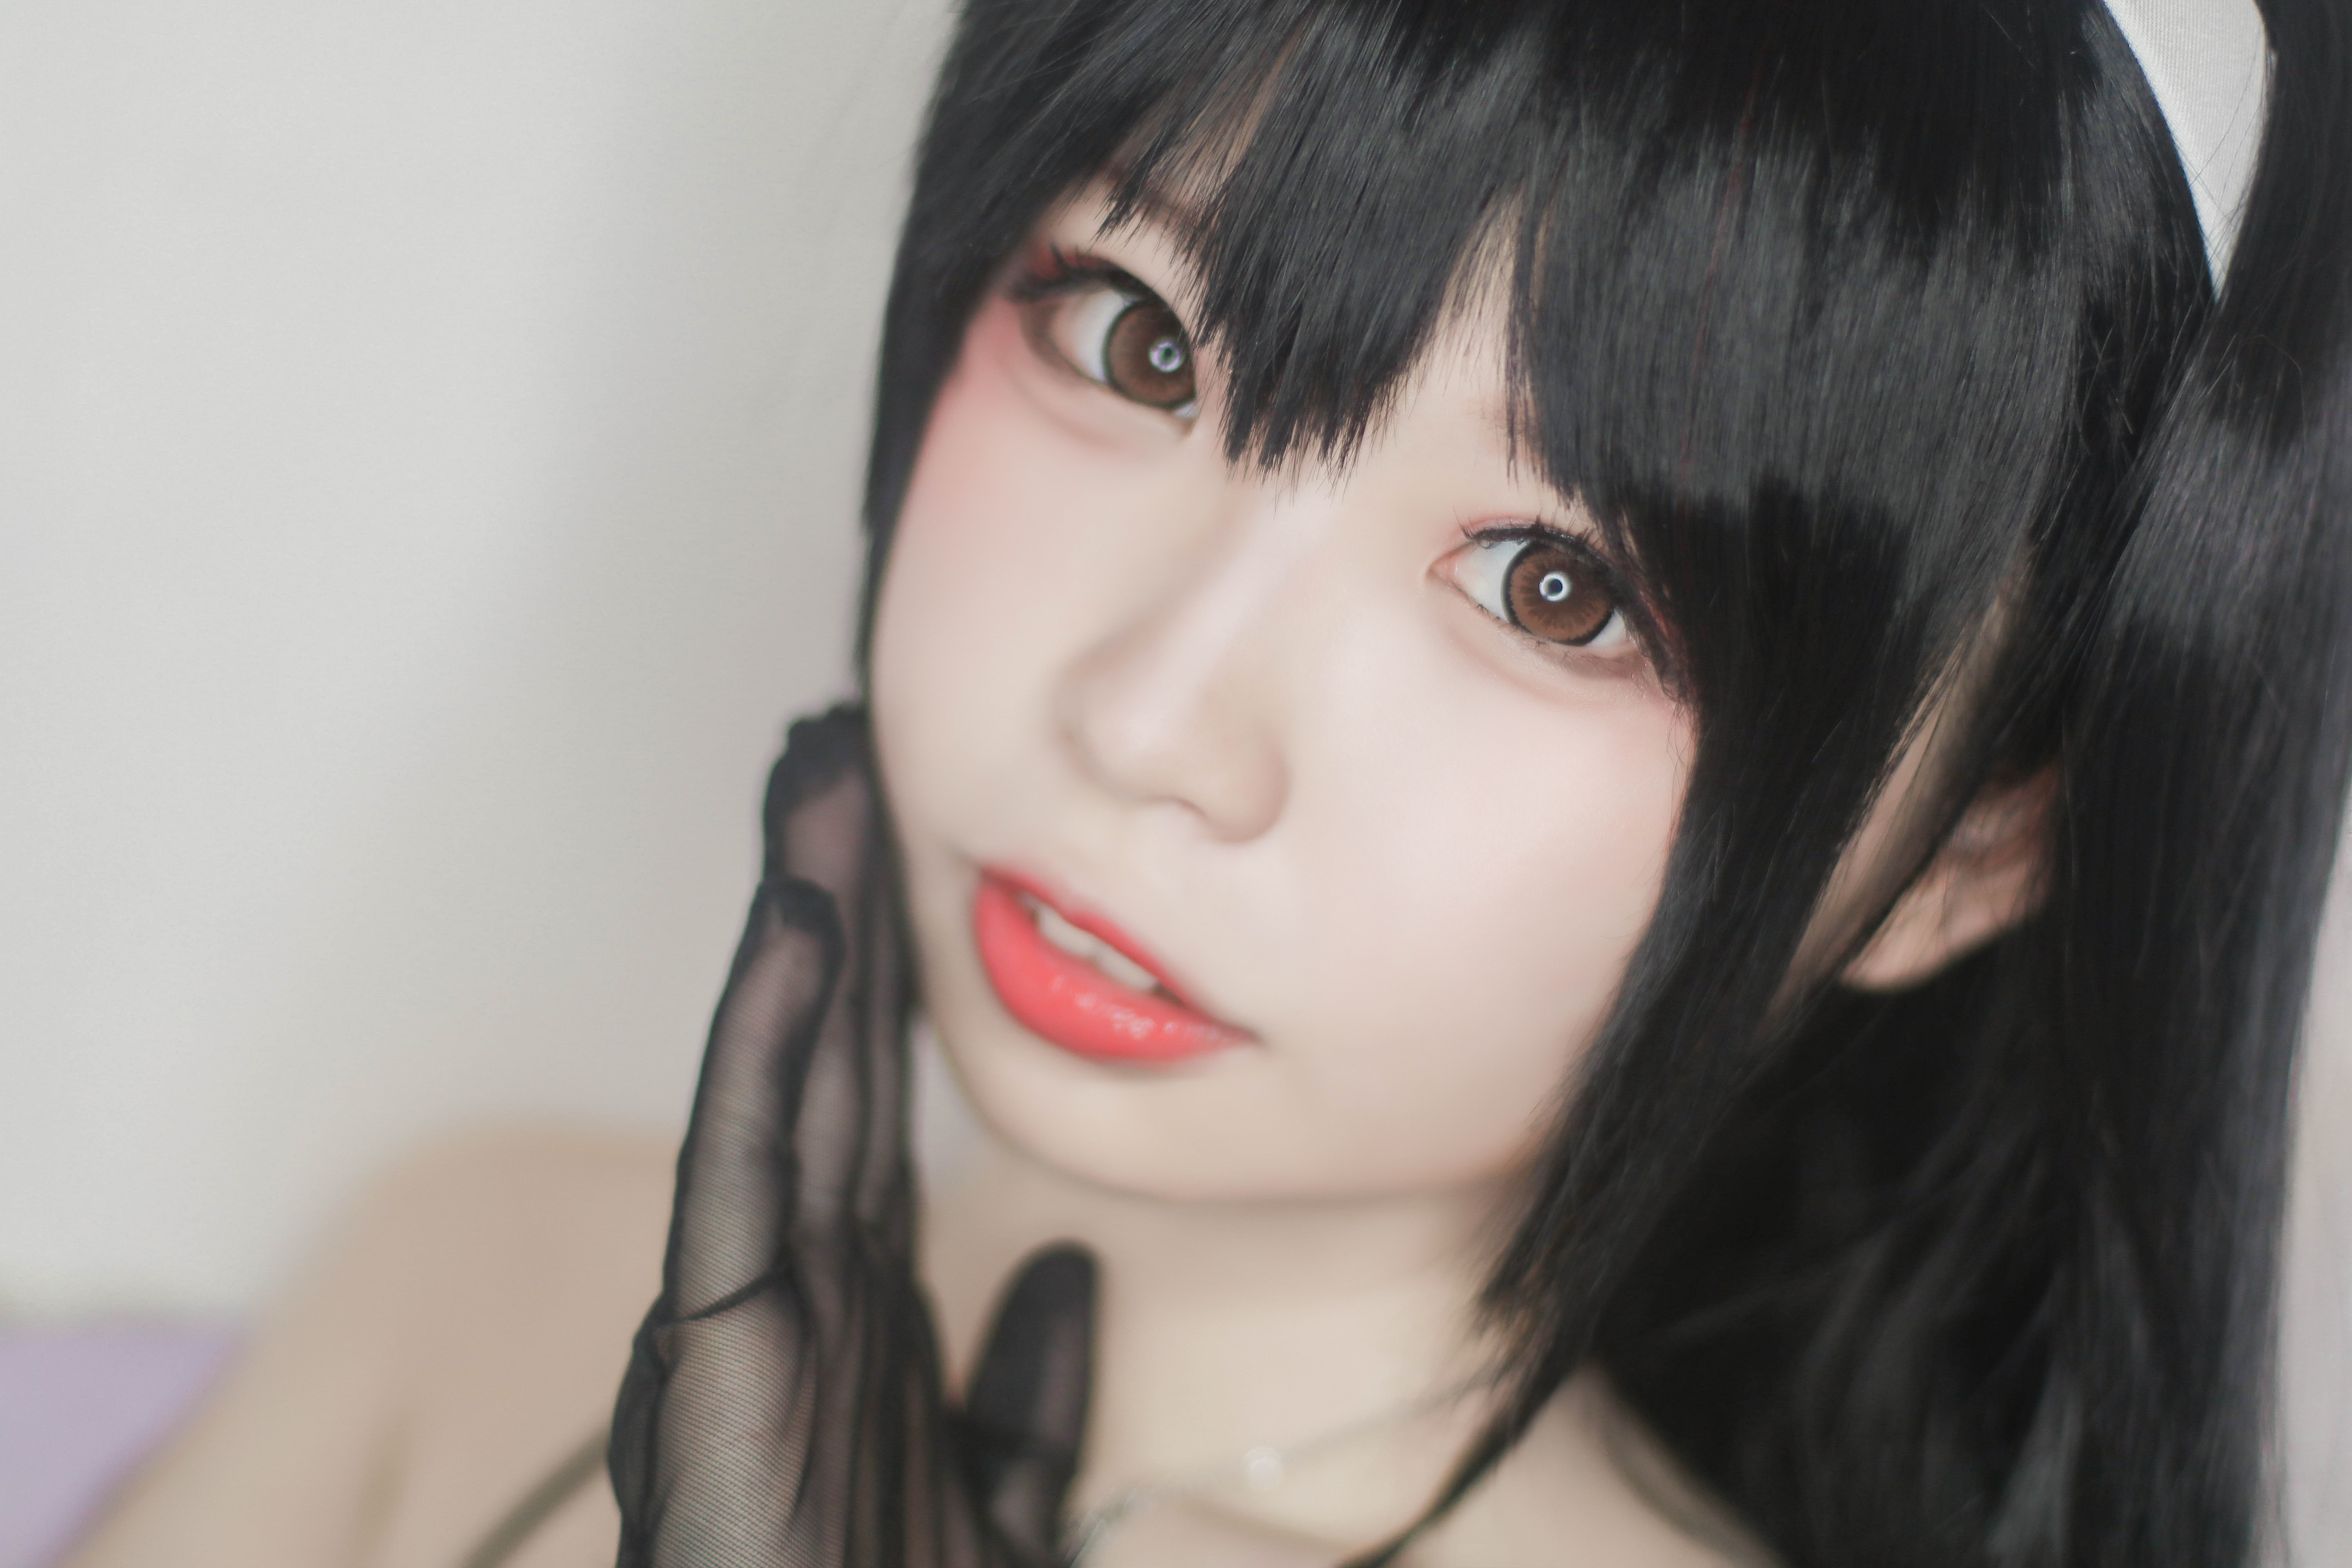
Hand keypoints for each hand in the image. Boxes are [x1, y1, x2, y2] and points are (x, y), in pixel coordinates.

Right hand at [609, 705, 1094, 1566]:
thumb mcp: (998, 1506)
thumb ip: (1022, 1399)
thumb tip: (1068, 1283)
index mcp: (849, 1328)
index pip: (858, 1112)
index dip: (869, 977)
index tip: (892, 842)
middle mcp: (787, 1307)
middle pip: (808, 1067)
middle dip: (818, 903)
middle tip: (833, 745)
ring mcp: (742, 1337)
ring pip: (767, 1093)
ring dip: (785, 932)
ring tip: (807, 781)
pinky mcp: (719, 1380)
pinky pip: (744, 1185)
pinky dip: (759, 1050)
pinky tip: (791, 933)